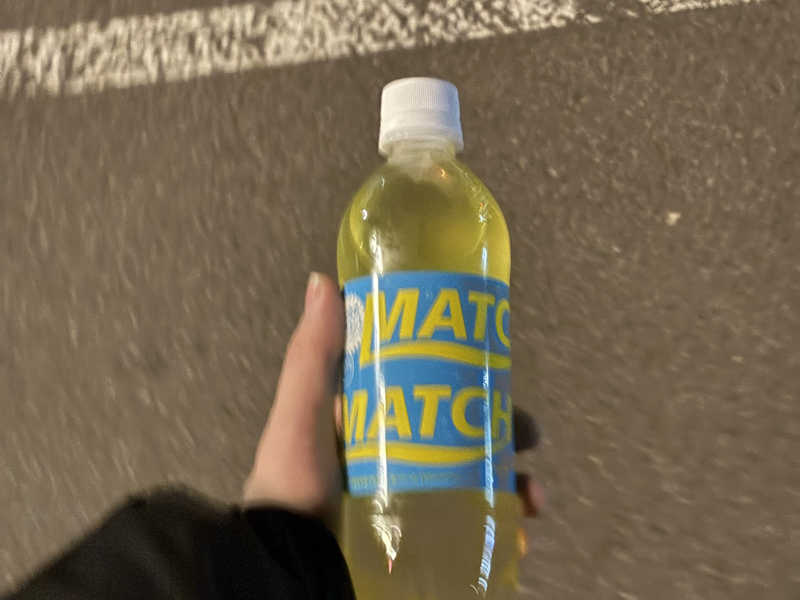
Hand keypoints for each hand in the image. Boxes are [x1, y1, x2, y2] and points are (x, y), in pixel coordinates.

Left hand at [243, 272, 543, 521]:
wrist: (288, 566)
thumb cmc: (294, 485)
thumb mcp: (299, 415)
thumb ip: (312, 354)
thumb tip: (323, 279)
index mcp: (372, 417)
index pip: (431, 385)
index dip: (469, 377)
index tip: (500, 370)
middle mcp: (397, 453)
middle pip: (463, 432)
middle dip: (503, 430)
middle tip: (529, 435)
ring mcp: (413, 497)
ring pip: (477, 479)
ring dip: (514, 481)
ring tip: (534, 495)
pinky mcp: (424, 535)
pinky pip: (474, 525)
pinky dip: (503, 524)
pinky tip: (523, 530)